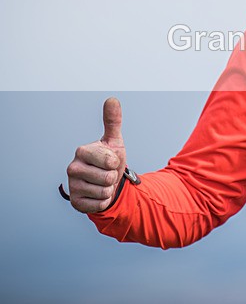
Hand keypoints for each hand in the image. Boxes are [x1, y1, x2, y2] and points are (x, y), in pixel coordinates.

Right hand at [66, 97, 127, 212]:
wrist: (106, 183)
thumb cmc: (109, 160)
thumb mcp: (114, 140)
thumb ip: (113, 121)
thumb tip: (112, 99)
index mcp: (82, 151)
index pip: (109, 160)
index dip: (115, 161)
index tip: (109, 160)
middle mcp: (72, 168)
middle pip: (108, 177)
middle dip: (113, 177)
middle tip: (106, 173)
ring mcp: (72, 186)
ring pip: (104, 191)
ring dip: (108, 189)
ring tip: (102, 183)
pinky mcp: (75, 203)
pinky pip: (99, 204)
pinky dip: (104, 201)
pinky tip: (97, 194)